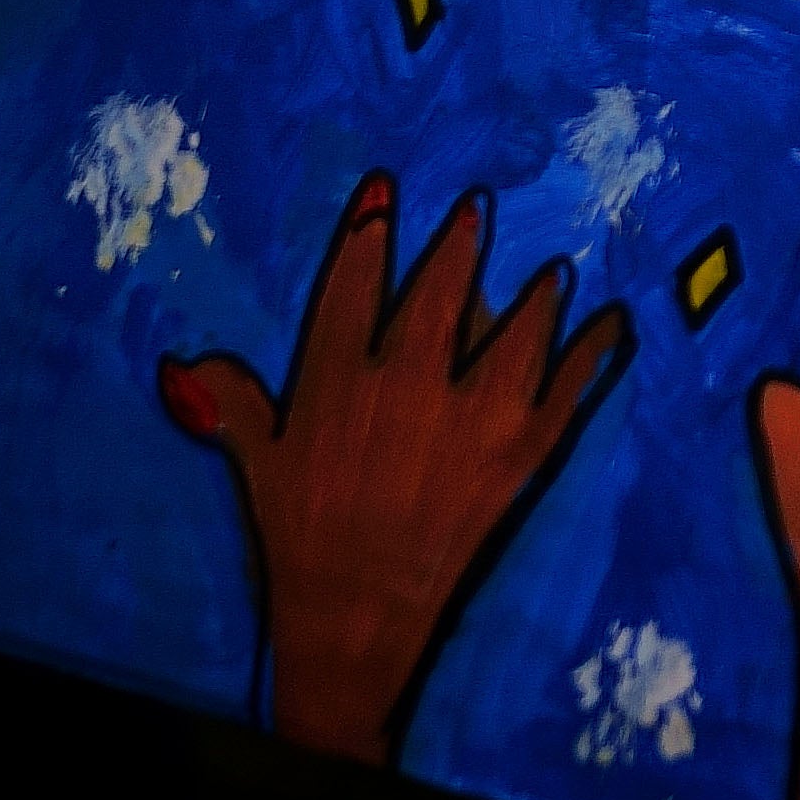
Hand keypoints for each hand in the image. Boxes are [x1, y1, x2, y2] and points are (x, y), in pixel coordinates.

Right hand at [157, 173, 630, 765]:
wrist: (356, 612)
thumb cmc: (299, 531)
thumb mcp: (257, 461)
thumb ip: (233, 402)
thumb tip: (186, 361)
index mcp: (340, 379)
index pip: (352, 286)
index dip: (367, 232)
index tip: (382, 187)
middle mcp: (408, 383)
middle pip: (440, 293)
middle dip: (459, 246)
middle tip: (477, 207)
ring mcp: (470, 416)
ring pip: (512, 332)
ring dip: (535, 299)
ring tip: (554, 272)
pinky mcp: (516, 452)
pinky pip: (565, 388)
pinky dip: (593, 355)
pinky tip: (613, 327)